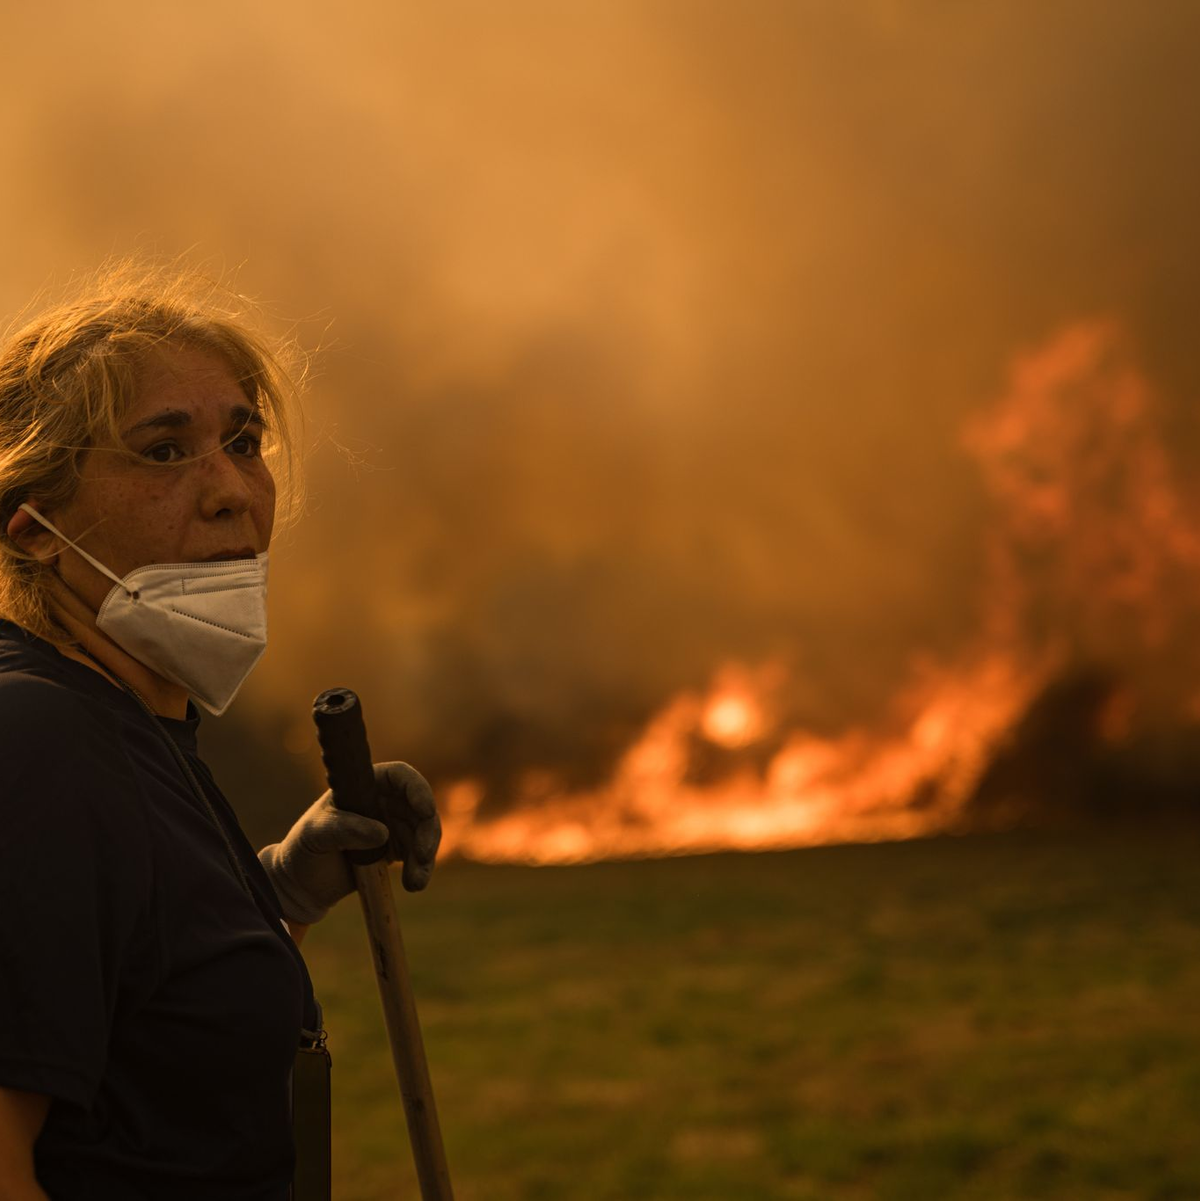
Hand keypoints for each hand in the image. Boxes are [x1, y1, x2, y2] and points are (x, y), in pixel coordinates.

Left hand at [258, 762, 440, 925]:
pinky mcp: (397, 850)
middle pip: (420, 806)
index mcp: (365, 785)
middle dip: (428, 830)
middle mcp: (384, 801)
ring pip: (424, 833)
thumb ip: (344, 830)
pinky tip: (414, 884)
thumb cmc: (303, 848)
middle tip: (423, 854)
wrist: (303, 885)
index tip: (425, 810)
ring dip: (426, 856)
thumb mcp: (316, 835)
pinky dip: (421, 869)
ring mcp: (393, 825)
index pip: (399, 776)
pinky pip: (419, 855)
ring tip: (414, 882)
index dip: (417, 789)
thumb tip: (382, 833)